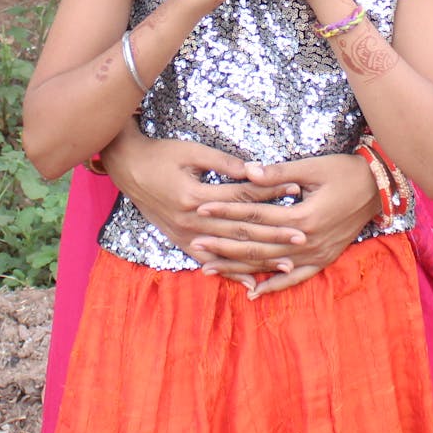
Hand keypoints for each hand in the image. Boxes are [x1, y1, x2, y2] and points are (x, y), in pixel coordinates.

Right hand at [101, 123, 304, 258]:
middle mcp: (192, 221)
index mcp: (195, 196)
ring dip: (259, 258)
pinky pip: (209, 262)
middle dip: (274, 233)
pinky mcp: (181, 242)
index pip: (242, 196)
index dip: (270, 193)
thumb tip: (255, 169)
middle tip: (303, 236)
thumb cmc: (162, 154)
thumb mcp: (192, 151)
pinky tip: (250, 281)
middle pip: (241, 229)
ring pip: (229, 251)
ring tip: (288, 264)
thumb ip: (223, 163)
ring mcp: (186, 235)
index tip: (296, 190)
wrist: (128, 168)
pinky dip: (230, 272)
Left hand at [191, 153, 380, 297]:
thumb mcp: (313, 167)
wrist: (379, 188)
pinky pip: (296, 278)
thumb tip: (248, 172)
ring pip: (270, 265)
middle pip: (256, 245)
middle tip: (195, 243)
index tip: (201, 210)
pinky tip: (253, 292)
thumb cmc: (345, 172)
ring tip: (210, 269)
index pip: (254, 216)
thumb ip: (279, 174)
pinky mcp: (324, 259)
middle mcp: (306, 242)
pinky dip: (274, 286)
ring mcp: (316, 254)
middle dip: (223, 244)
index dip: (225, 212)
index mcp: (302, 217)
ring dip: (239, 267)